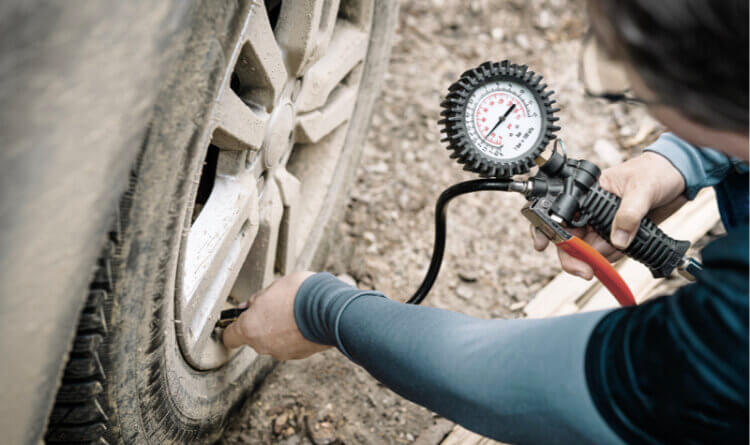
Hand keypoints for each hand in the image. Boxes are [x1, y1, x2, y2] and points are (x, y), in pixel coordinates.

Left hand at [222, 271, 330, 359]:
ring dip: (278, 329)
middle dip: (260, 323)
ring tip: (293, 311)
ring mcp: (281, 352)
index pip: (229, 337)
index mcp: (250, 328)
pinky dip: (294, 334)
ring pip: (273, 341)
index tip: (236, 320)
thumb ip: (256, 300)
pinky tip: (303, 321)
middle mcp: (262, 345)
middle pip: (253, 337)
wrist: (330, 309)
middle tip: (273, 306)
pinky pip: (290, 344)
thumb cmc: (299, 294)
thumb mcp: (272, 287)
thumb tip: (248, 306)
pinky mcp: (299, 355)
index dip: (232, 327)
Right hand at [532, 151, 686, 278]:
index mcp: (587, 193)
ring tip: (626, 241)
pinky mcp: (617, 235)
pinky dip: (616, 255)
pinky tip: (631, 243)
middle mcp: (590, 211)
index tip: (542, 245)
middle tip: (586, 271)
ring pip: (589, 250)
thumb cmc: (656, 171)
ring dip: (604, 255)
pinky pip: (607, 253)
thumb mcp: (642, 188)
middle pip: (568, 239)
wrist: (680, 177)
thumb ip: (629, 214)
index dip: (547, 230)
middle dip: (576, 257)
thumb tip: (618, 239)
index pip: (559, 213)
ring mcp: (602, 224)